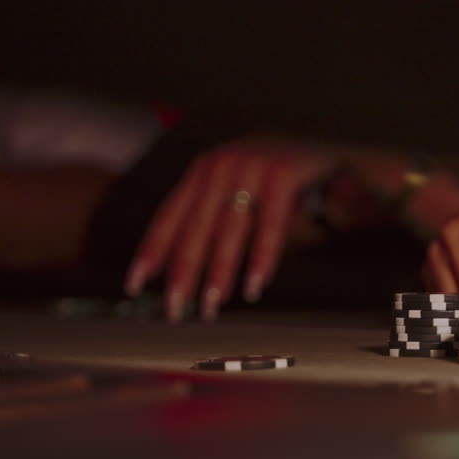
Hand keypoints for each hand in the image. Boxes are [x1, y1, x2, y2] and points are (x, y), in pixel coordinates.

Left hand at [125, 140, 335, 321]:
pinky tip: (255, 284)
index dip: (151, 252)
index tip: (134, 285)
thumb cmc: (278, 181)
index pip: (169, 216)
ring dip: (219, 272)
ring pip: (229, 230)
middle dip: (184, 272)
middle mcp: (221, 164)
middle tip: (175, 309)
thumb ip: (212, 220)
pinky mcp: (282, 171)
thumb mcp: (238, 192)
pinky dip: (262, 257)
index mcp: (203, 170)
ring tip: (211, 306)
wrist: (324, 148)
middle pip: (195, 228)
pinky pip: (270, 224)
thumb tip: (180, 271)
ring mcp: (251, 165)